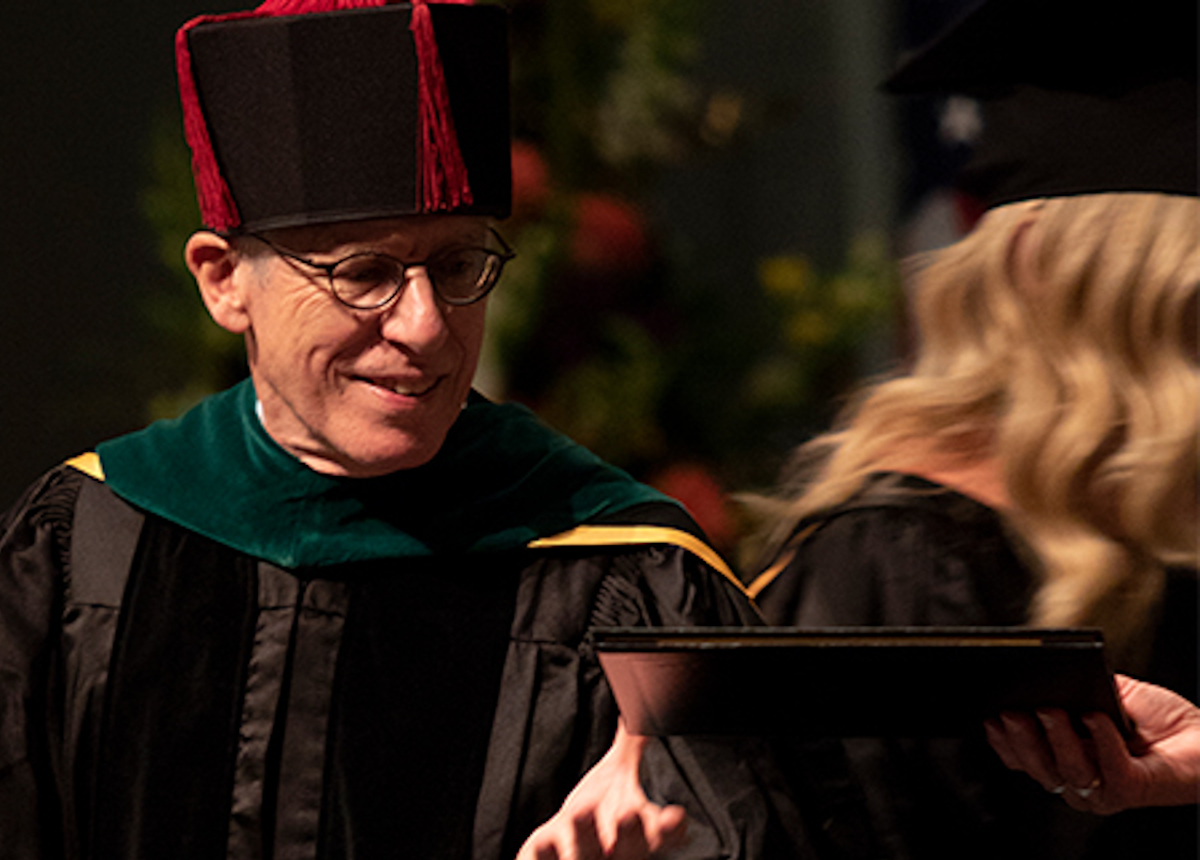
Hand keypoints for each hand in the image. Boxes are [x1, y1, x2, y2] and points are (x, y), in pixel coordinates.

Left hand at [516, 720, 688, 859]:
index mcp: (640, 831)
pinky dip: (549, 852)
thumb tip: (641, 706)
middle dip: (631, 834)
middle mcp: (619, 852)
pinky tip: (546, 839)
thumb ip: (631, 745)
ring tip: (581, 811)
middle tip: (627, 815)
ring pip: (590, 855)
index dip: (672, 828)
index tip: (676, 816)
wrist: (563, 850)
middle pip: (632, 849)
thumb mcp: (616, 777)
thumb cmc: (597, 813)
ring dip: (586, 836)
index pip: (666, 833)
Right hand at [985, 675, 1199, 813]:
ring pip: (1069, 772)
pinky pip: (1110, 770)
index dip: (1003, 742)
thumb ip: (1073, 691)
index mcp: (1065, 759)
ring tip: (1051, 708)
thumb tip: (1041, 678)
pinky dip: (1100, 742)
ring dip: (1056, 739)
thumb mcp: (1103, 695)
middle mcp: (1081, 781)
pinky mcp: (1135, 791)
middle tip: (1011, 710)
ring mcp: (1106, 791)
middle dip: (1021, 740)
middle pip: (1038, 769)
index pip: (1022, 760)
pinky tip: (1096, 717)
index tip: (990, 716)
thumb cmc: (1157, 718)